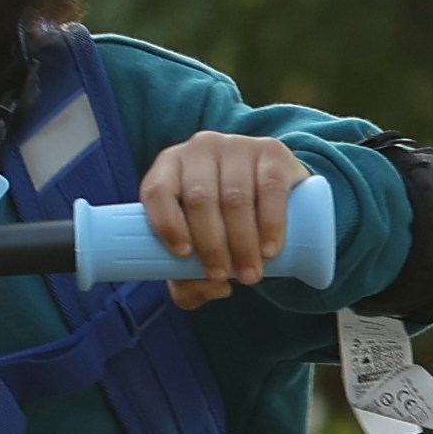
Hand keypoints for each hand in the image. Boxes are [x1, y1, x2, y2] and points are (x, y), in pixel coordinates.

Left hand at [143, 132, 302, 305]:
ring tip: (251, 274)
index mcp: (170, 166)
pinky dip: (270, 223)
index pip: (157, 191)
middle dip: (211, 245)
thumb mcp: (200, 246)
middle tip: (224, 276)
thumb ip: (191, 279)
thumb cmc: (225, 222)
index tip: (184, 256)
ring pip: (235, 197)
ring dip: (242, 242)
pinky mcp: (272, 151)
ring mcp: (237, 145)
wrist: (275, 194)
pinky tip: (270, 248)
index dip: (167, 224)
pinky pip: (269, 187)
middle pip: (199, 199)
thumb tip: (214, 287)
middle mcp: (200, 149)